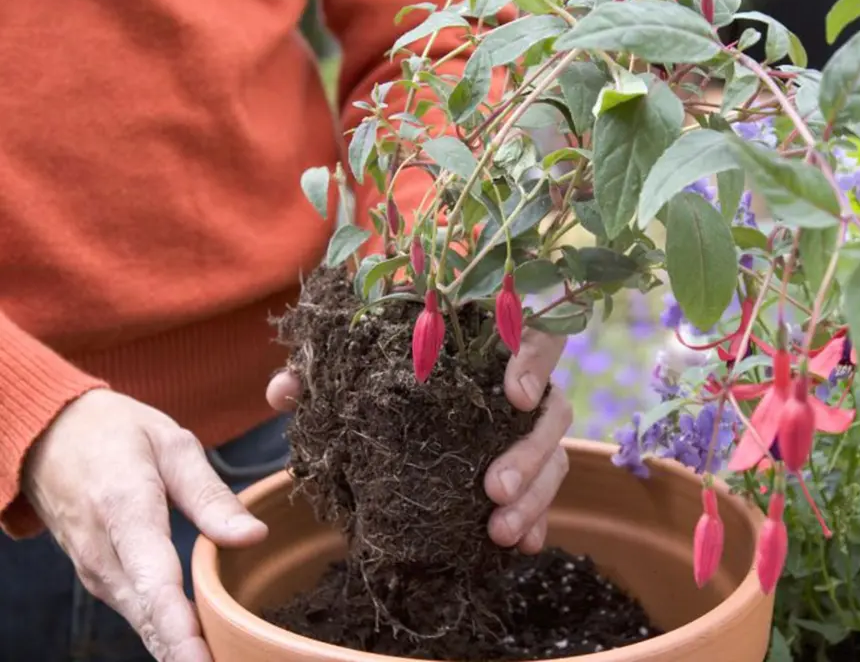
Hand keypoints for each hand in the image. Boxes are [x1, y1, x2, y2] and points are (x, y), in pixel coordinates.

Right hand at [22, 389, 267, 661]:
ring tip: (223, 660)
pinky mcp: (100, 579)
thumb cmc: (119, 434)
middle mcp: (103, 553)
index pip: (154, 582)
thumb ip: (210, 494)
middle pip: (149, 616)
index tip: (204, 660)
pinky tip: (198, 648)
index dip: (181, 628)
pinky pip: (137, 613)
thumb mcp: (172, 444)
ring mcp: (96, 571)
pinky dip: (166, 634)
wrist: (49, 435)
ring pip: (142, 623)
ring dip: (179, 649)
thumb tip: (254, 535)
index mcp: (124, 510)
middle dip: (188, 652)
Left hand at [267, 329, 571, 554]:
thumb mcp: (347, 366)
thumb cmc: (380, 367)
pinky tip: (521, 546)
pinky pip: (545, 491)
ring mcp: (527, 426)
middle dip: (530, 451)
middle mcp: (518, 382)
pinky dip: (537, 518)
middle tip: (493, 488)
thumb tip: (283, 392)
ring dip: (535, 495)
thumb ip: (319, 371)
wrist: (392, 396)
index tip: (514, 394)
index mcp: (486, 342)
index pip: (531, 335)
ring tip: (500, 532)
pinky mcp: (526, 464)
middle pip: (553, 407)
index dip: (533, 361)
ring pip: (555, 454)